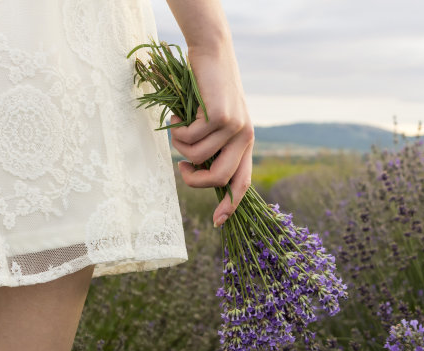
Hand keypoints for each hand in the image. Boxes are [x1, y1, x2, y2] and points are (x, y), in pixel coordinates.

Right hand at [170, 44, 253, 227]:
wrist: (212, 55)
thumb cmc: (208, 91)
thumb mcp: (214, 122)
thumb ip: (213, 146)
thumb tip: (199, 173)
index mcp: (245, 143)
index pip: (242, 182)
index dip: (231, 205)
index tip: (218, 223)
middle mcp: (245, 138)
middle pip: (219, 179)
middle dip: (195, 181)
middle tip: (181, 168)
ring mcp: (235, 128)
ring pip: (198, 157)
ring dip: (180, 147)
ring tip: (179, 127)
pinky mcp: (222, 116)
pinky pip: (190, 139)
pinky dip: (177, 130)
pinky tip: (180, 114)